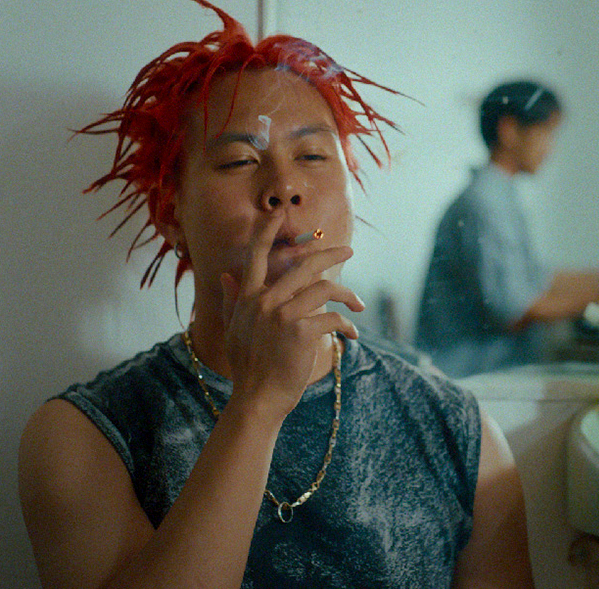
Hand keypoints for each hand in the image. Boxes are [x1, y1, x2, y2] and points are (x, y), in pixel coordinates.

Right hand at [220, 213, 363, 417]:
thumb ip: (233, 300)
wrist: (256, 400)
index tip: (279, 213)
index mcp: (248, 298)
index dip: (267, 231)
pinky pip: (332, 318)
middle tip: (348, 252)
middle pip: (303, 265)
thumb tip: (225, 274)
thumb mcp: (235, 330)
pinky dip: (346, 325)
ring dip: (346, 294)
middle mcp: (264, 301)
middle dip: (330, 254)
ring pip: (323, 288)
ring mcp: (282, 315)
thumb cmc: (248, 367)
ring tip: (358, 304)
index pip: (256, 255)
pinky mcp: (300, 332)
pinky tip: (352, 335)